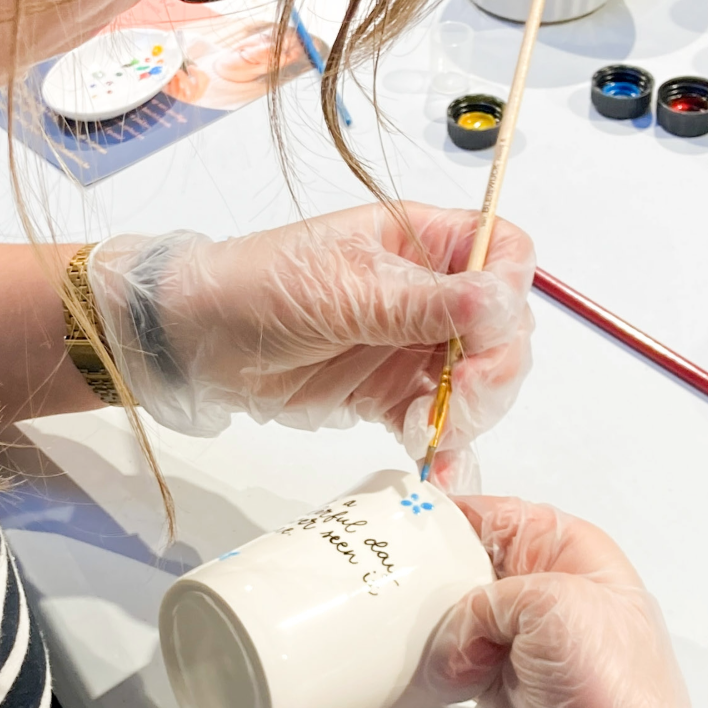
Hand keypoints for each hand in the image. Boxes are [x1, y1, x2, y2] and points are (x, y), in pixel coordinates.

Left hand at [87, 202, 534, 490]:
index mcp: (424, 240)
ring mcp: (416, 345)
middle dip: (495, 366)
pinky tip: (438, 466)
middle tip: (461, 397)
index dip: (510, 289)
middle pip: (505, 325)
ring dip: (471, 410)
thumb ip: (424, 302)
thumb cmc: (262, 288)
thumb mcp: (344, 288)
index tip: (489, 327)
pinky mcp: (394, 393)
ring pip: (483, 379)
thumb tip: (498, 300)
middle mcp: (431, 291)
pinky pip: (442, 419)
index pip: (504, 252)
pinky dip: (446, 444)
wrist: (196, 342)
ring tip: (427, 430)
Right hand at [421, 497, 696, 707]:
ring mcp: (529, 640)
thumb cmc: (621, 687)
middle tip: (420, 588)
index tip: (415, 521)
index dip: (457, 516)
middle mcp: (551, 592)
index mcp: (573, 553)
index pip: (502, 516)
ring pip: (461, 616)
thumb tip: (463, 623)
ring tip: (453, 646)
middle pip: (474, 566)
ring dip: (445, 630)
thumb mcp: (549, 603)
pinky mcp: (509, 681)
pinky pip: (459, 658)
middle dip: (444, 581)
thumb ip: (490, 596)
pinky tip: (455, 674)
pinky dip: (445, 666)